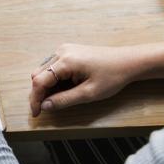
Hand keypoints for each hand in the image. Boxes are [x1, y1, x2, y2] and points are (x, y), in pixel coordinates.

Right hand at [30, 42, 163, 116]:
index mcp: (66, 61)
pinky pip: (52, 66)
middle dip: (39, 93)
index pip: (39, 81)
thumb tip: (44, 106)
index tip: (37, 114)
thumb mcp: (89, 93)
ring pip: (43, 70)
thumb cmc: (112, 77)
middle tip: (47, 108)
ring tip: (59, 98)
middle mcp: (61, 52)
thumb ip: (64, 100)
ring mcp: (64, 49)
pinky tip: (64, 88)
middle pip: (38, 75)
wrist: (128, 61)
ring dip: (46, 86)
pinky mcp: (68, 51)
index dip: (35, 99)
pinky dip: (53, 79)